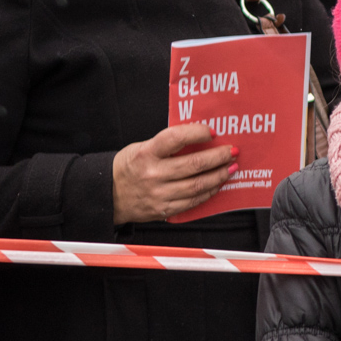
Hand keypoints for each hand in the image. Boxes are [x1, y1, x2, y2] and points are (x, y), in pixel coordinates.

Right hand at [112, 123, 236, 223]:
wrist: (108, 195)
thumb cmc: (128, 167)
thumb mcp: (142, 147)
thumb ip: (167, 144)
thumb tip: (198, 137)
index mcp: (146, 153)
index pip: (176, 138)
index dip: (197, 132)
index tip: (212, 131)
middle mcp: (153, 174)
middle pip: (194, 165)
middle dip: (218, 157)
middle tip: (232, 152)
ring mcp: (159, 194)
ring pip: (197, 185)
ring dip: (219, 176)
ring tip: (230, 168)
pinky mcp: (163, 209)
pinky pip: (192, 201)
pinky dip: (208, 192)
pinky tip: (216, 184)